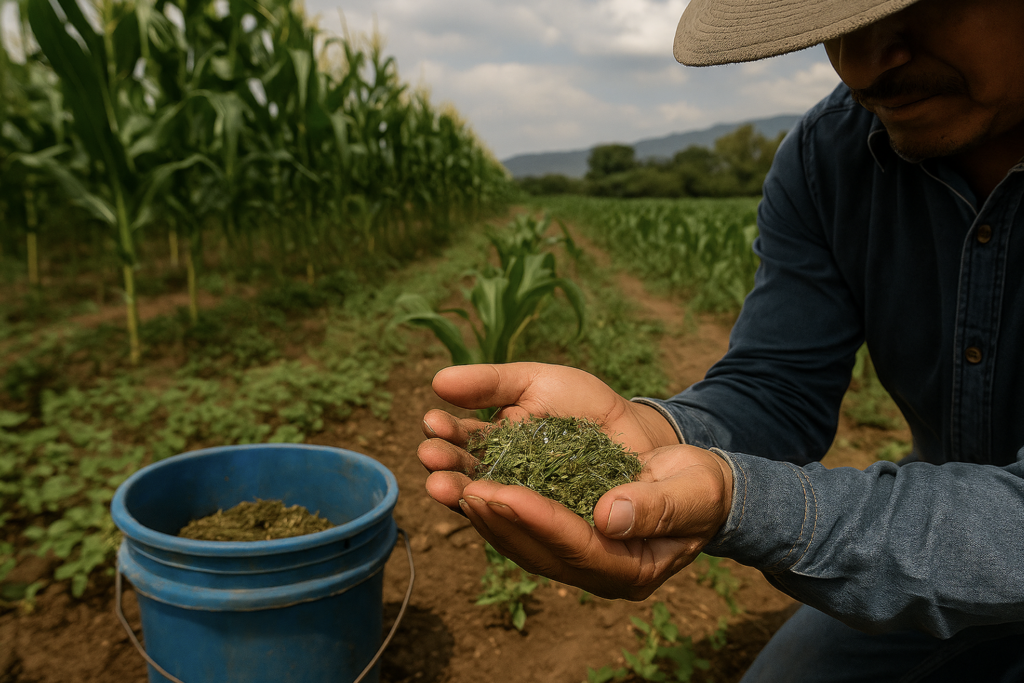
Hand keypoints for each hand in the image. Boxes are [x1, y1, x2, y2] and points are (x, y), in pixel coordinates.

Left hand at [417, 362, 733, 599]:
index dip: (536, 522)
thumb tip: (609, 516)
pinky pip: (515, 516)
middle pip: (533, 548)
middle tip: (452, 486)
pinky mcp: (558, 525)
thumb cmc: (700, 488)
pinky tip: (459, 469)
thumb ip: (657, 506)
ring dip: (475, 506)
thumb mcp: (694, 492)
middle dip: (491, 516)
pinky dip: (486, 492)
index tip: (498, 493)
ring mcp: (572, 550)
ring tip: (441, 476)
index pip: (575, 548)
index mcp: (629, 568)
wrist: (694, 482)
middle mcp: (592, 567)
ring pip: (514, 535)